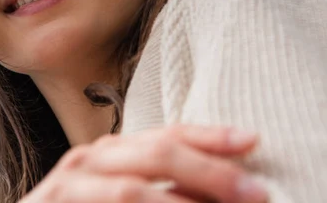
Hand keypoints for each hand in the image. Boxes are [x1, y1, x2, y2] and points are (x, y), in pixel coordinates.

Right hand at [19, 124, 267, 202]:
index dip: (210, 136)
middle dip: (210, 172)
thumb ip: (165, 192)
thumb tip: (225, 191)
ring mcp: (69, 185)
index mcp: (113, 152)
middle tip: (257, 192)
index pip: (166, 134)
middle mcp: (91, 160)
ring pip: (132, 190)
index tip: (252, 139)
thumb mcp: (126, 193)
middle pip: (157, 154)